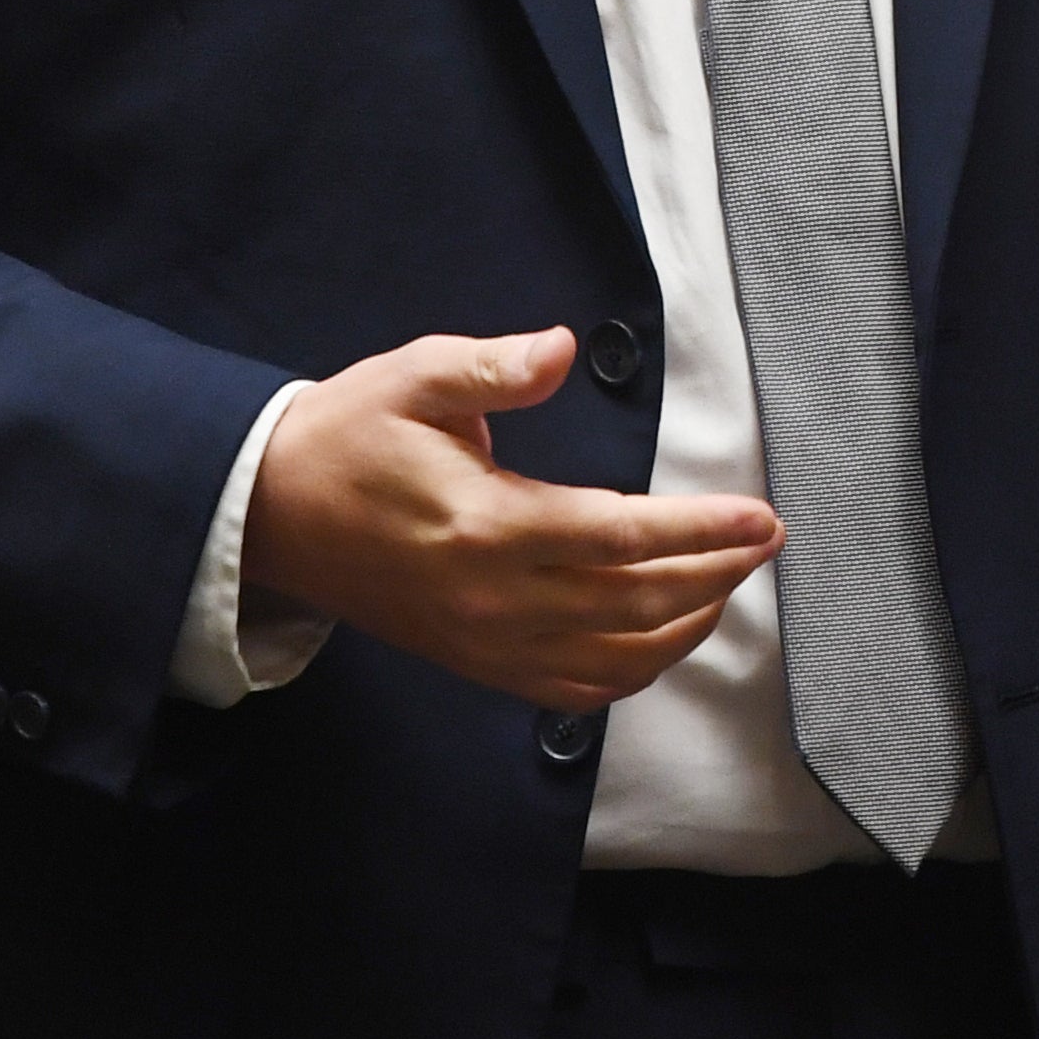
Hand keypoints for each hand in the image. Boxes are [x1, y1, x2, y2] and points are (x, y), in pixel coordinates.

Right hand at [238, 328, 785, 708]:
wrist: (271, 514)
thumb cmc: (349, 436)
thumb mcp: (413, 377)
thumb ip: (494, 366)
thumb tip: (562, 348)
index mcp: (484, 526)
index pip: (618, 537)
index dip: (701, 530)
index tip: (761, 516)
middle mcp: (491, 599)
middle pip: (633, 603)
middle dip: (715, 573)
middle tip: (767, 539)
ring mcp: (484, 643)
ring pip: (614, 658)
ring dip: (687, 625)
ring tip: (732, 579)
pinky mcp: (476, 663)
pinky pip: (573, 690)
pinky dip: (634, 671)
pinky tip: (666, 635)